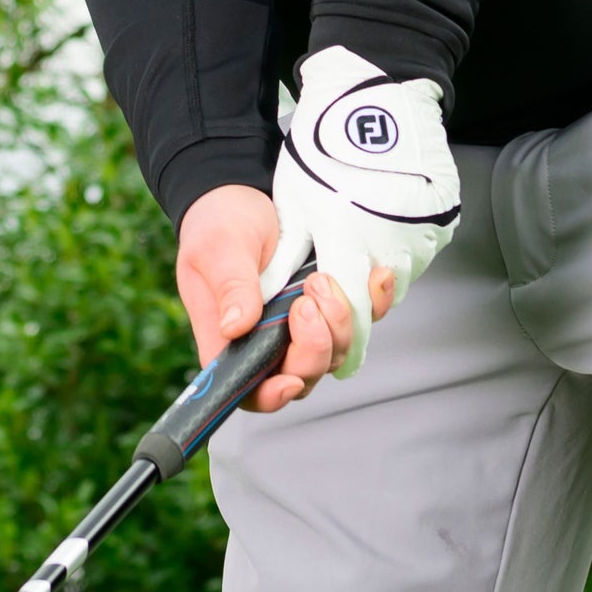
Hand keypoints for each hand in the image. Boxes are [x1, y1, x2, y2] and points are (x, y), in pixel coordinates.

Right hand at [175, 182, 397, 411]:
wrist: (243, 195)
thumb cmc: (218, 224)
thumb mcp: (217, 249)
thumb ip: (230, 286)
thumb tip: (236, 327)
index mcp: (231, 340)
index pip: (251, 390)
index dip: (273, 396)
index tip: (291, 380)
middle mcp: (269, 341)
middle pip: (302, 375)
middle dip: (314, 347)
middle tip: (306, 299)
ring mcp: (302, 324)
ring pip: (336, 352)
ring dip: (339, 323)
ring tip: (320, 279)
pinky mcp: (330, 303)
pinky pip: (362, 319)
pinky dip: (373, 302)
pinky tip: (373, 276)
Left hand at [261, 45, 460, 378]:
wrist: (375, 92)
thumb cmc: (324, 145)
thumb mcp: (292, 202)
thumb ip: (282, 261)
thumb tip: (255, 310)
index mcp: (349, 244)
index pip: (351, 319)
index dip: (341, 340)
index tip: (333, 350)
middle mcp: (392, 247)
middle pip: (378, 303)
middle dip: (355, 302)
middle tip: (331, 275)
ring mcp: (423, 234)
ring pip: (399, 278)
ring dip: (378, 271)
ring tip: (355, 232)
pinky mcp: (441, 220)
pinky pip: (419, 250)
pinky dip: (399, 245)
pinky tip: (380, 218)